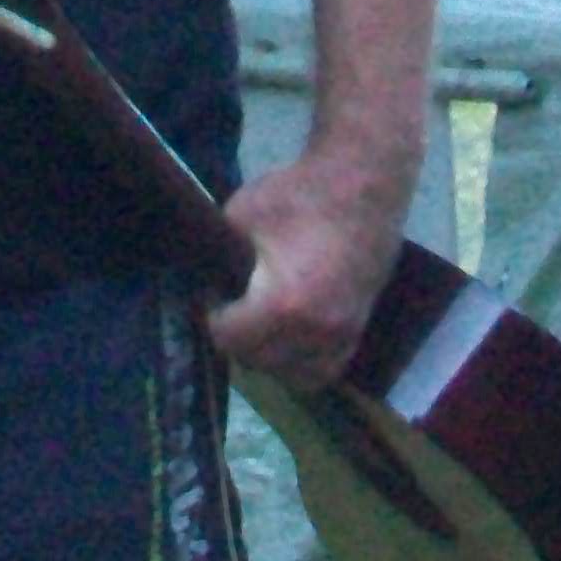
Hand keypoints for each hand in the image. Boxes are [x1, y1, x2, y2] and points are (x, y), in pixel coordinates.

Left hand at [207, 152, 410, 388]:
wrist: (362, 184)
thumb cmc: (296, 196)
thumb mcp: (239, 220)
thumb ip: (217, 260)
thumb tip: (197, 283)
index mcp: (283, 306)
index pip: (228, 340)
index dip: (211, 316)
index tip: (211, 295)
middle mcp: (316, 332)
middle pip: (258, 362)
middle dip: (237, 338)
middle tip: (231, 306)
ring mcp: (343, 335)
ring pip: (293, 375)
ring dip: (270, 357)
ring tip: (257, 325)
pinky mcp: (360, 330)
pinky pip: (324, 370)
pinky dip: (302, 363)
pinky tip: (287, 338)